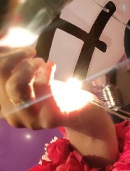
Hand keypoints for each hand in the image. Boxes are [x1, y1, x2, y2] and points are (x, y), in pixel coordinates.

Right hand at [0, 47, 117, 163]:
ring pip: (16, 86)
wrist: (81, 111)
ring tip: (42, 62)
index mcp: (5, 106)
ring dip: (28, 67)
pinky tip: (51, 66)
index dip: (5, 60)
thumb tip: (5, 49)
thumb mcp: (31, 80)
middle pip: (2, 79)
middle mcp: (13, 117)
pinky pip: (41, 89)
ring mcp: (30, 120)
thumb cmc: (53, 93)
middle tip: (34, 56)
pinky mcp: (49, 118)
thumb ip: (17, 69)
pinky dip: (45, 72)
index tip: (23, 51)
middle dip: (16, 61)